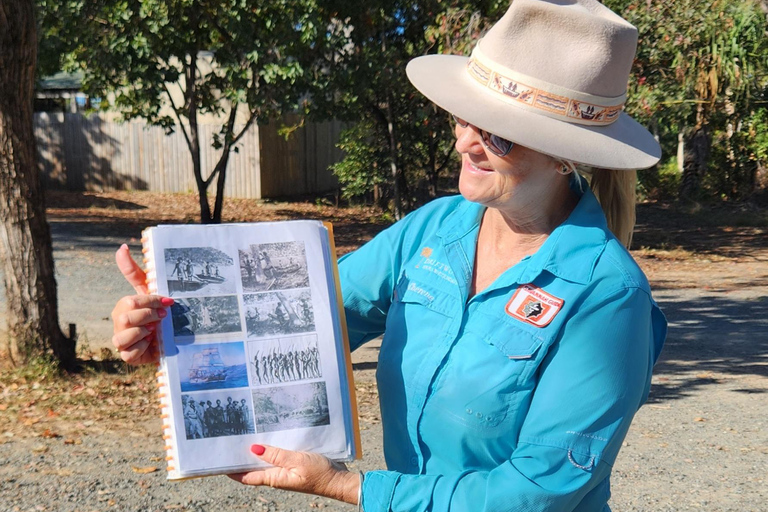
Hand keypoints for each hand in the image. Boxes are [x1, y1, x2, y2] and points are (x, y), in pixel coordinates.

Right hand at [111, 244, 172, 364]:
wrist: (169, 339)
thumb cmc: (158, 313)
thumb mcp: (150, 292)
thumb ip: (134, 271)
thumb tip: (121, 246)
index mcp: (123, 306)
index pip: (132, 301)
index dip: (152, 302)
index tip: (168, 303)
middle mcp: (118, 322)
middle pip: (126, 317)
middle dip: (149, 316)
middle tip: (163, 318)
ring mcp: (120, 340)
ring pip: (123, 336)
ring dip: (144, 332)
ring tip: (155, 331)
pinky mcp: (127, 356)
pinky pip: (130, 353)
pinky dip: (144, 348)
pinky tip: (151, 344)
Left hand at [228, 445, 358, 504]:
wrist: (339, 479)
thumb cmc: (319, 473)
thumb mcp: (297, 461)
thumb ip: (276, 455)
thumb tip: (253, 448)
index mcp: (274, 478)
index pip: (246, 476)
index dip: (230, 470)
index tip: (217, 460)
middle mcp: (276, 475)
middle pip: (253, 467)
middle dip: (241, 456)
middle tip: (230, 439)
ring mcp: (285, 470)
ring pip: (265, 460)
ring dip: (256, 449)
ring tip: (245, 434)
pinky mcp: (294, 464)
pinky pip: (278, 455)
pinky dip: (272, 447)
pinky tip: (271, 435)